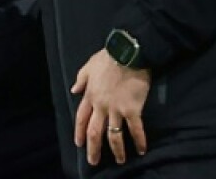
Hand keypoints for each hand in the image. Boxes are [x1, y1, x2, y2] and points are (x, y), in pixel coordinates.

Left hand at [71, 49, 149, 165]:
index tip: (78, 144)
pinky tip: (142, 150)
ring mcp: (116, 109)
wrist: (128, 53)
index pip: (81, 118)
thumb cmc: (108, 57)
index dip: (79, 132)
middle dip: (93, 149)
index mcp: (90, 95)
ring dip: (117, 150)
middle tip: (94, 161)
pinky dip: (139, 141)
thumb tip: (73, 90)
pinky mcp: (132, 110)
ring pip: (114, 136)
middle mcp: (101, 106)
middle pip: (94, 132)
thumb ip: (81, 79)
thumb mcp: (89, 66)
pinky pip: (135, 129)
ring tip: (120, 161)